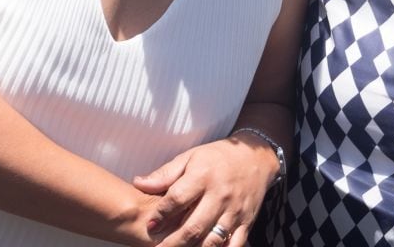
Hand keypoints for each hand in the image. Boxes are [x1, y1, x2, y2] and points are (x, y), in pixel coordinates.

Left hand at [132, 133, 279, 245]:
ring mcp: (234, 211)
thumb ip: (165, 174)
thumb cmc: (217, 157)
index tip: (149, 225)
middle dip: (172, 243)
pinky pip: (234, 245)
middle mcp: (219, 195)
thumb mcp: (190, 157)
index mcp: (203, 176)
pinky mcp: (246, 222)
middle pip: (193, 226)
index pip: (177, 199)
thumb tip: (138, 183)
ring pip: (212, 241)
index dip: (161, 214)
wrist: (255, 157)